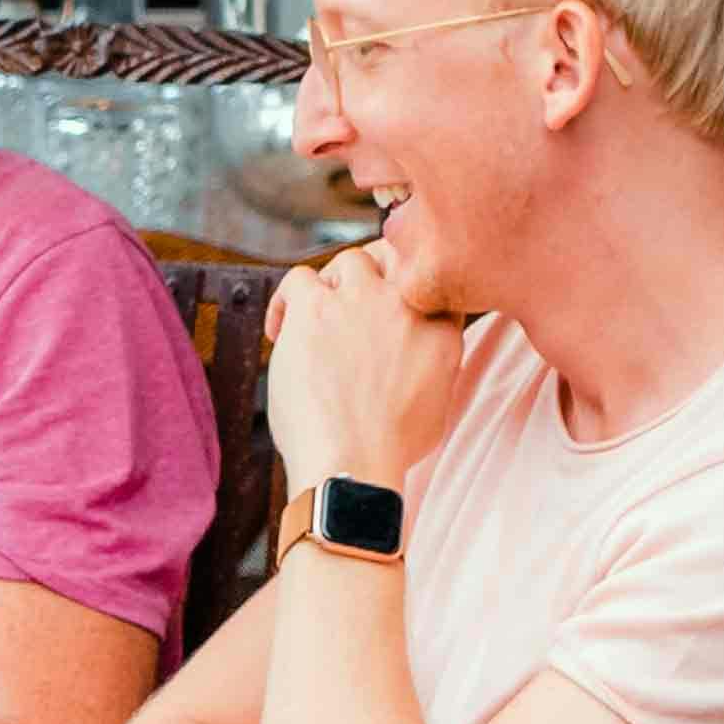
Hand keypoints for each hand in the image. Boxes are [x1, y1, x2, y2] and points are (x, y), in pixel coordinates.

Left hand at [265, 243, 468, 500]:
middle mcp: (406, 304)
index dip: (407, 290)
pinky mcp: (314, 308)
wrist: (353, 464)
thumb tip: (419, 354)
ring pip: (349, 261)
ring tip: (318, 322)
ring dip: (334, 287)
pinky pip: (297, 279)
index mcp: (441, 329)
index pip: (429, 282)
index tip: (389, 311)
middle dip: (376, 276)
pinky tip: (282, 332)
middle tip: (354, 306)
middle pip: (394, 259)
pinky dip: (286, 302)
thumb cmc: (389, 448)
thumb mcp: (438, 404)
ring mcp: (360, 301)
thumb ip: (435, 364)